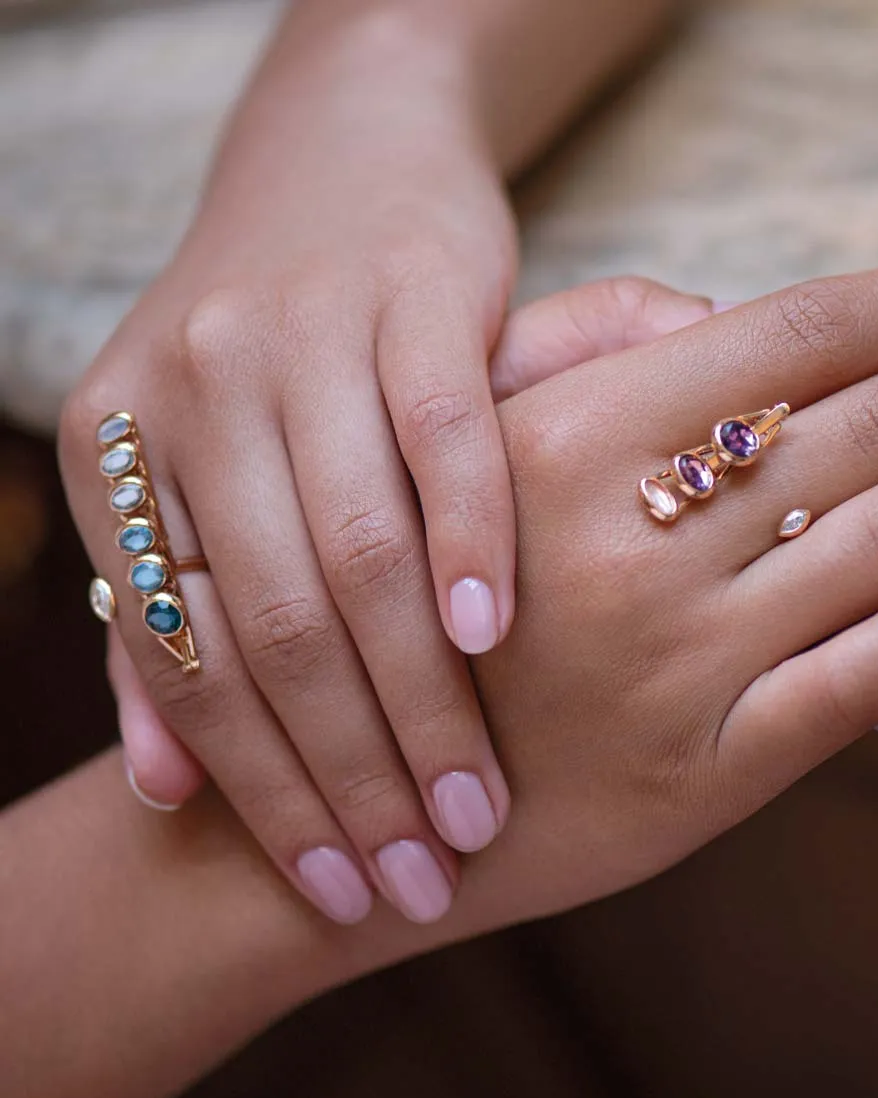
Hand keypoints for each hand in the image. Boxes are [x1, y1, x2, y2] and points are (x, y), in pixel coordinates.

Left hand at [62, 256, 718, 923]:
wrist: (341, 167)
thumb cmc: (276, 354)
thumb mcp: (190, 474)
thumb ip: (164, 625)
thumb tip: (162, 793)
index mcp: (118, 453)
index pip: (184, 662)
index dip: (265, 794)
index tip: (346, 889)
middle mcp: (192, 394)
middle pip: (277, 628)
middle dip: (357, 774)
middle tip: (428, 871)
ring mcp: (298, 337)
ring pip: (358, 553)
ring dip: (420, 697)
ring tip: (475, 801)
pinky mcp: (406, 295)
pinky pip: (442, 436)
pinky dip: (471, 539)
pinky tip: (496, 636)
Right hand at [327, 242, 877, 965]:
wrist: (382, 792)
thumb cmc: (426, 599)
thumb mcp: (465, 445)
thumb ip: (582, 353)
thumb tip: (727, 314)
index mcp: (566, 442)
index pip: (790, 337)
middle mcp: (629, 547)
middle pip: (861, 428)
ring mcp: (674, 666)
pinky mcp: (704, 771)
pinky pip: (857, 682)